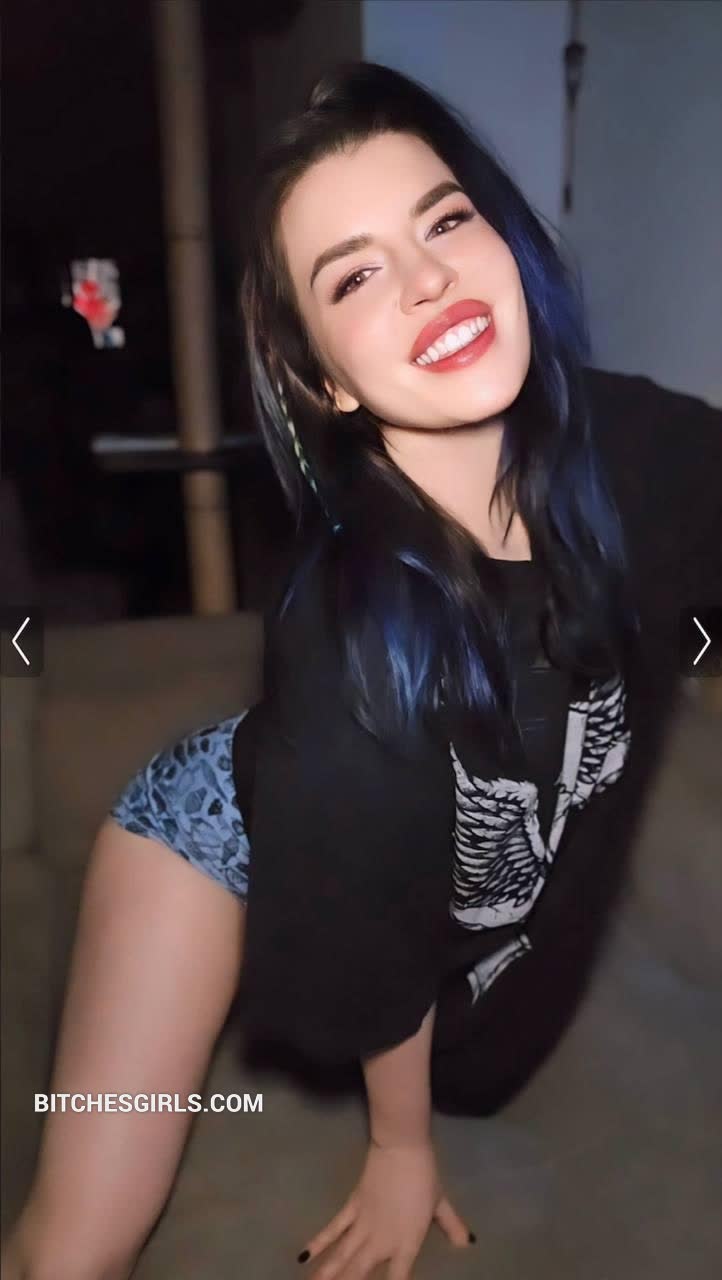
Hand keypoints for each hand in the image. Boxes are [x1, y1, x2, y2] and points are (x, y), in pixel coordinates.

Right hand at [298, 1136, 472, 1278]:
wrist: (401, 1147)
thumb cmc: (424, 1176)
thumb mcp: (441, 1203)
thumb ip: (452, 1226)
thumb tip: (467, 1243)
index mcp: (406, 1242)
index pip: (397, 1279)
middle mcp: (381, 1239)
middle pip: (360, 1272)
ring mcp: (363, 1224)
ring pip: (342, 1255)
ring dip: (328, 1273)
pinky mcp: (351, 1207)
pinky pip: (333, 1229)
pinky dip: (318, 1243)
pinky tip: (304, 1257)